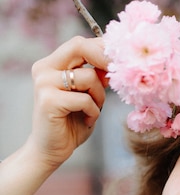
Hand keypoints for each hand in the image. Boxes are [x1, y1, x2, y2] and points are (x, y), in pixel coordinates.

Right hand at [28, 35, 107, 166]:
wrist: (51, 150)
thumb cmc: (71, 123)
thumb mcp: (88, 96)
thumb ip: (96, 77)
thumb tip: (113, 61)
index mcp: (51, 64)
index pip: (79, 44)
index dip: (102, 49)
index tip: (120, 61)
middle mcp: (44, 69)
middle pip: (79, 47)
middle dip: (104, 60)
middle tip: (116, 76)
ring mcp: (44, 84)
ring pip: (88, 77)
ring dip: (99, 96)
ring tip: (94, 110)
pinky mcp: (48, 101)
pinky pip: (84, 99)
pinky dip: (93, 111)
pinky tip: (87, 120)